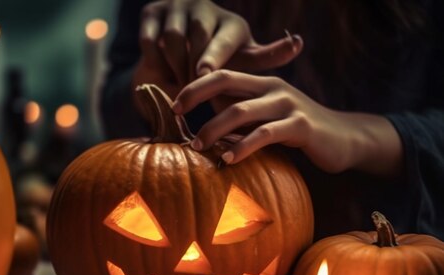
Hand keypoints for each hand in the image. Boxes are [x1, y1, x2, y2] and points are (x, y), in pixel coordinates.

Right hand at [133, 0, 302, 101]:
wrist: (176, 54)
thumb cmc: (218, 62)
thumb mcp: (242, 60)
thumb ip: (267, 56)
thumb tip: (298, 42)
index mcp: (230, 22)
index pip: (225, 38)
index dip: (214, 57)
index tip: (204, 73)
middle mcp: (204, 8)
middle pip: (197, 36)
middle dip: (192, 67)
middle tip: (192, 93)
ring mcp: (175, 8)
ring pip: (173, 39)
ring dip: (175, 66)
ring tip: (180, 86)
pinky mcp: (150, 12)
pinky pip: (150, 41)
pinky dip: (154, 61)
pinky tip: (161, 75)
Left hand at [172, 70, 402, 176]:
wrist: (344, 139)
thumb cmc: (296, 132)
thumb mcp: (265, 118)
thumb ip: (240, 113)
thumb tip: (204, 116)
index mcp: (261, 84)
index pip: (221, 74)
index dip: (195, 86)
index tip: (173, 105)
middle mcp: (272, 88)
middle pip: (226, 82)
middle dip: (196, 96)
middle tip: (176, 118)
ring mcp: (287, 104)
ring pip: (241, 110)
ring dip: (214, 128)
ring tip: (197, 146)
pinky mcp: (300, 126)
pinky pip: (265, 134)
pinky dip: (243, 147)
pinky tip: (227, 159)